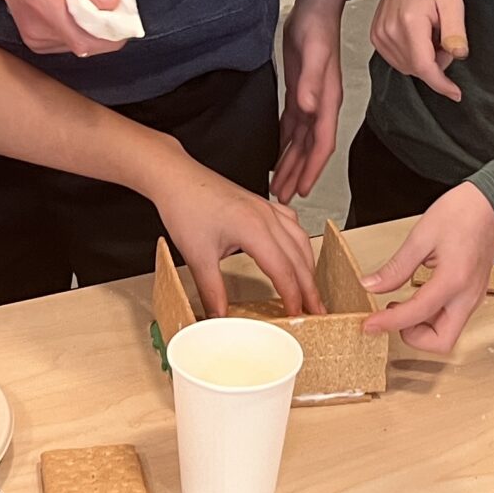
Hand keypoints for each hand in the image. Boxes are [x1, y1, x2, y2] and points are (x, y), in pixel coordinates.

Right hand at [0, 0, 125, 58]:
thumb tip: (113, 4)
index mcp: (45, 7)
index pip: (86, 41)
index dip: (112, 35)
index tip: (126, 16)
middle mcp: (37, 30)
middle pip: (86, 45)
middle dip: (106, 29)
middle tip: (111, 1)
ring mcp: (34, 38)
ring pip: (79, 46)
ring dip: (93, 29)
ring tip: (89, 1)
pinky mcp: (34, 40)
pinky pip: (68, 43)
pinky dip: (80, 29)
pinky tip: (76, 9)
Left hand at [144, 139, 321, 317]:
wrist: (176, 178)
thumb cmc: (185, 206)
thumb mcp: (197, 255)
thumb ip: (211, 289)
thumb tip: (219, 315)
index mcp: (254, 229)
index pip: (284, 271)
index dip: (293, 296)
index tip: (298, 314)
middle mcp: (266, 216)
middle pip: (299, 258)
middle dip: (310, 287)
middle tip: (317, 309)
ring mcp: (266, 208)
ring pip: (300, 240)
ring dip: (308, 265)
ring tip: (311, 286)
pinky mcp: (261, 204)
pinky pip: (291, 223)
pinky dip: (299, 242)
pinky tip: (297, 250)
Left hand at [274, 0, 348, 203]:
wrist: (314, 6)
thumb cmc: (318, 27)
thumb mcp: (313, 52)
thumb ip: (311, 81)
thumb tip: (308, 108)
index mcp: (327, 101)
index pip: (321, 144)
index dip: (312, 169)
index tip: (303, 189)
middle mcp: (320, 106)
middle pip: (309, 149)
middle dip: (297, 174)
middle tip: (283, 197)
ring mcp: (310, 100)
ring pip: (299, 141)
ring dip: (289, 163)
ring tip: (277, 184)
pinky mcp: (298, 92)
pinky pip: (291, 126)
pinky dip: (284, 143)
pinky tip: (276, 155)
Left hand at [360, 183, 493, 351]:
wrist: (491, 204)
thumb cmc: (462, 213)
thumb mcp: (421, 237)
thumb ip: (396, 268)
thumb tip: (372, 286)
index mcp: (454, 280)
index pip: (416, 314)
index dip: (388, 323)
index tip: (369, 324)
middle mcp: (468, 296)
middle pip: (441, 342)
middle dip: (412, 337)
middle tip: (391, 317)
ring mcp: (473, 298)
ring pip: (447, 333)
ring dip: (421, 328)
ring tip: (401, 305)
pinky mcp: (472, 295)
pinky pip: (451, 319)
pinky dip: (431, 318)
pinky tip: (415, 301)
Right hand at [370, 0, 467, 102]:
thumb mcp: (453, 2)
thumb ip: (455, 32)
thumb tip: (458, 55)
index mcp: (409, 22)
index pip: (424, 67)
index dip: (441, 83)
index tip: (455, 94)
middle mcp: (389, 30)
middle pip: (416, 68)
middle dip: (436, 63)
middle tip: (445, 37)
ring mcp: (379, 34)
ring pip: (407, 66)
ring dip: (424, 59)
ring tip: (432, 32)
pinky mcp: (376, 35)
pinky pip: (397, 59)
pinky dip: (413, 55)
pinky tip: (420, 35)